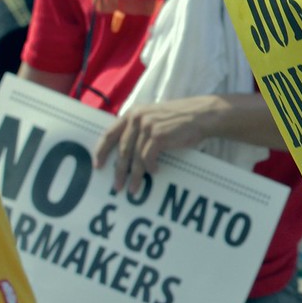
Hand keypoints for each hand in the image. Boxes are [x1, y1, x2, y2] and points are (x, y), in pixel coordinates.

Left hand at [94, 96, 215, 193]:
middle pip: (122, 150)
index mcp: (133, 113)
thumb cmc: (181, 119)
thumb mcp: (155, 117)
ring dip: (134, 175)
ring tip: (134, 188)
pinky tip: (155, 172)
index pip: (109, 133)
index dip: (102, 151)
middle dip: (119, 171)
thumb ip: (140, 128)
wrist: (203, 115)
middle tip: (116, 186)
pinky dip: (150, 167)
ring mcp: (147, 126)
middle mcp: (137, 118)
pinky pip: (148, 157)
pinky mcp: (158, 135)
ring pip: (134, 157)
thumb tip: (126, 152)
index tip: (98, 166)